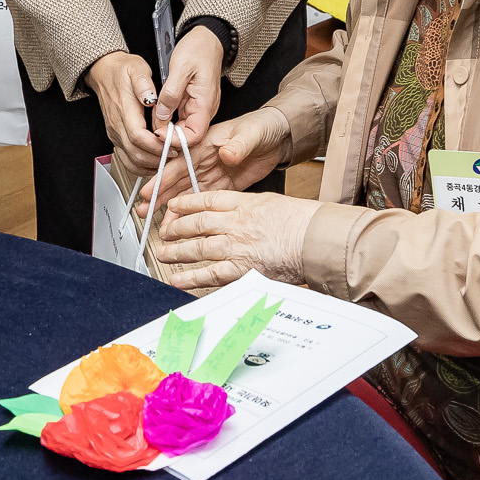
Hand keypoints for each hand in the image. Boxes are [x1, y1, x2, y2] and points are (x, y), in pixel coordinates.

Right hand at [87, 30, 221, 172]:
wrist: (104, 72)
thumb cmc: (122, 70)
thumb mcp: (137, 68)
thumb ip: (144, 83)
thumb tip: (151, 97)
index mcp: (124, 110)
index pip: (138, 137)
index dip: (157, 145)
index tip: (173, 145)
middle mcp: (117, 126)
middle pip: (135, 154)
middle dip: (157, 159)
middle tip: (176, 155)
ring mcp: (115, 134)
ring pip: (130, 161)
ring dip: (150, 165)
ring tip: (168, 160)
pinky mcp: (116, 137)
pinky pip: (127, 159)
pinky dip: (142, 165)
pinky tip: (155, 161)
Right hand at [135, 107, 289, 220]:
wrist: (279, 136)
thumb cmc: (262, 126)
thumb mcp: (251, 132)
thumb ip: (238, 144)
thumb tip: (227, 153)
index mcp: (203, 143)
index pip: (179, 162)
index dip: (162, 178)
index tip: (149, 191)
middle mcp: (202, 160)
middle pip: (176, 181)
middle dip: (159, 197)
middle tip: (144, 211)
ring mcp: (210, 174)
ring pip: (186, 194)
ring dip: (171, 208)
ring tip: (159, 224)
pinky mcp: (222, 186)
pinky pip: (202, 203)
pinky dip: (190, 214)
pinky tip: (182, 225)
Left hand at [150, 190, 320, 292]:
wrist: (315, 238)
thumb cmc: (304, 222)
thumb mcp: (273, 203)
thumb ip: (251, 209)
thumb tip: (239, 215)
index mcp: (244, 204)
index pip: (207, 200)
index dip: (187, 203)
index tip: (174, 206)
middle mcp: (235, 223)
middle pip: (197, 223)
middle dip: (176, 227)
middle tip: (165, 231)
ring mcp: (235, 246)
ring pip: (197, 247)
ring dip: (177, 251)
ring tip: (163, 253)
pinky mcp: (240, 269)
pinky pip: (209, 274)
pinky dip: (190, 278)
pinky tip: (177, 279)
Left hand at [153, 26, 226, 150]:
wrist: (207, 38)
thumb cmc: (198, 49)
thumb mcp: (181, 68)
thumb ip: (171, 93)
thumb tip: (162, 116)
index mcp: (205, 103)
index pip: (194, 135)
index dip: (176, 139)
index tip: (158, 133)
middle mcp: (204, 109)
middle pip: (188, 134)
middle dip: (169, 136)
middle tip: (149, 131)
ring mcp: (199, 106)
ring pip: (182, 127)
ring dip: (167, 128)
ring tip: (150, 123)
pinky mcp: (192, 102)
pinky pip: (181, 117)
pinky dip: (168, 118)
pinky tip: (157, 114)